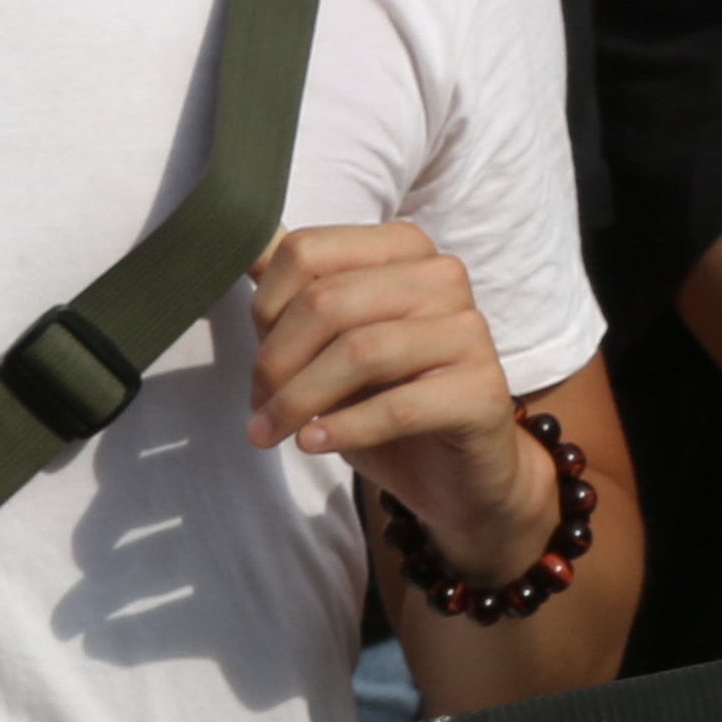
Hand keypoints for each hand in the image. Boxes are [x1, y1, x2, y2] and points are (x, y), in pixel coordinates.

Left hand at [249, 225, 558, 572]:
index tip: (258, 364)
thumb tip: (238, 246)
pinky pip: (398, 406)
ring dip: (300, 399)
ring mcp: (469, 330)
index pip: (306, 252)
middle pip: (327, 300)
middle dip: (276, 362)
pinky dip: (344, 427)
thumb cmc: (384, 400)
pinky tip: (313, 442)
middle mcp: (441, 276)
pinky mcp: (484, 390)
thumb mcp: (329, 343)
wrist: (456, 476)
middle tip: (259, 410)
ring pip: (360, 351)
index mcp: (401, 247)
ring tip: (273, 432)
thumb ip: (294, 294)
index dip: (264, 311)